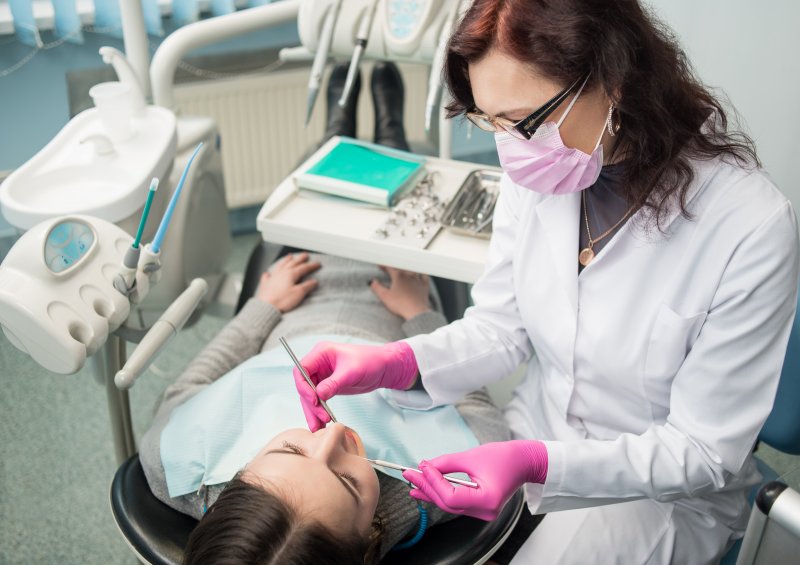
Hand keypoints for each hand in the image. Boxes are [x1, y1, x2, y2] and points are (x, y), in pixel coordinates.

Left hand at [255, 252, 320, 312]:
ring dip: (286, 260)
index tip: (317, 264)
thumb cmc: (282, 300)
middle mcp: (281, 273)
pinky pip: (267, 276)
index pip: (304, 268)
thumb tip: (313, 281)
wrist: (266, 307)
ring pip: (280, 266)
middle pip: (292, 263)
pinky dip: (269, 273)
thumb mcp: (299, 293)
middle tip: (304, 255)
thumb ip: (307, 286)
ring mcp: (273, 277)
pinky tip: (268, 272)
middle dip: (300, 259)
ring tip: (289, 257)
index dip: (311, 265)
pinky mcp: (266, 284)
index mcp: (290, 274)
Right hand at [294, 341, 417, 430]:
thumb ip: (334, 383)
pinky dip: (319, 411)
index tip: (314, 400)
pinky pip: (318, 400)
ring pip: (309, 395)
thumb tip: (319, 395)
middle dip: (310, 403)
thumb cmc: (370, 361)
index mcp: (321, 353)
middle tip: (321, 417)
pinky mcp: (328, 386)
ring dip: (313, 411)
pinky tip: (321, 422)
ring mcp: (322, 375)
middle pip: (304, 385)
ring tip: (319, 426)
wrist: (383, 367)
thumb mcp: (352, 372)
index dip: (304, 386)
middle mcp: (319, 363)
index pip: (301, 370)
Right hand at [370, 266, 430, 320]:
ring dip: (406, 269)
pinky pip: (423, 275)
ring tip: (403, 270)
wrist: (416, 311)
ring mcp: (418, 280)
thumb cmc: (400, 304)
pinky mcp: (424, 286)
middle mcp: (409, 275)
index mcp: (398, 276)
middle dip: (394, 267)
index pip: (390, 267)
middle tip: (390, 268)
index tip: (380, 266)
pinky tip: (419, 274)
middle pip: (401, 267)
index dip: (384, 266)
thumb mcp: (384, 296)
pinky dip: (420, 273)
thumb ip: (377, 287)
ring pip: (412, 270)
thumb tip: (372, 281)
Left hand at [402, 440, 547, 520]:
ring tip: (413, 483)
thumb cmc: (504, 457)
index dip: (433, 482)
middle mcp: (485, 512)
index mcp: (487, 500)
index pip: (450, 496)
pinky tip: (426, 490)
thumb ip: (446, 463)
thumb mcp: (471, 456)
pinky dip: (441, 494)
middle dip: (427, 487)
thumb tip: (425, 467)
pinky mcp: (480, 508)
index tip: (421, 467)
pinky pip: (456, 503)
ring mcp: (483, 513)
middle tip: (409, 474)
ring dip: (431, 492)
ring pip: (449, 505)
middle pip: (447, 503)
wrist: (523, 462)